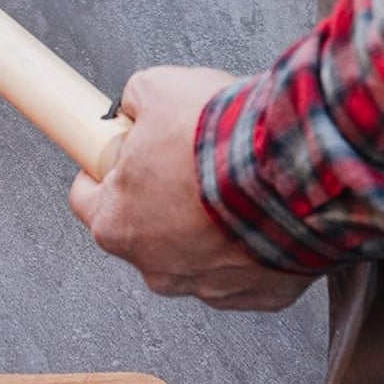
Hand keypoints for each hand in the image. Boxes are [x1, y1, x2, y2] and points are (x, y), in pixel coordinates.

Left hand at [70, 66, 311, 310]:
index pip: (87, 199)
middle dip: (161, 195)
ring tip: (232, 181)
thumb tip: (136, 105)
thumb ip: (134, 101)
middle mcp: (157, 267)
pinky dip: (252, 239)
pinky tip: (262, 207)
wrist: (296, 165)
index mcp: (117, 223)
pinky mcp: (259, 295)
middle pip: (144, 228)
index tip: (121, 154)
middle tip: (187, 160)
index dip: (106, 168)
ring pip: (195, 251)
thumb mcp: (156, 88)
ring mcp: (210, 287)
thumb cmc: (223, 137)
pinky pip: (246, 265)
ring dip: (208, 222)